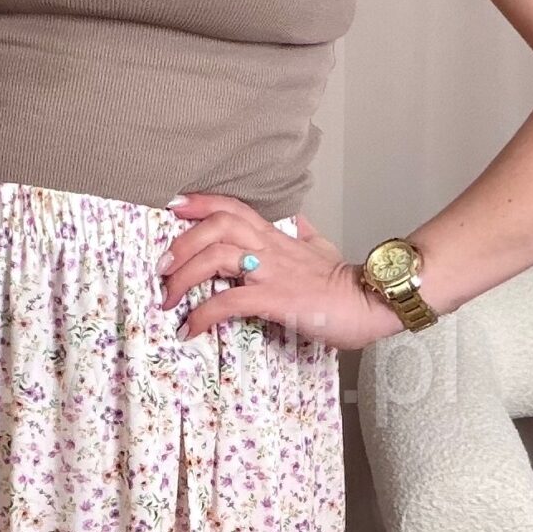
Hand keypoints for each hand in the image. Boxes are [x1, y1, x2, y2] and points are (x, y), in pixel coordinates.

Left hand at [161, 193, 405, 351]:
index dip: (200, 202)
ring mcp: (271, 272)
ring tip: (168, 299)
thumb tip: (298, 221)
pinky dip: (203, 315)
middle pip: (217, 225)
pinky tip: (190, 329)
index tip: (173, 206)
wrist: (371, 302)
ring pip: (217, 257)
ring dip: (184, 276)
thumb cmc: (346, 284)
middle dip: (182, 242)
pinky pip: (229, 301)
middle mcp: (269, 248)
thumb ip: (305, 234)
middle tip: (161, 266)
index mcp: (276, 236)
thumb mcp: (323, 250)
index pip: (232, 207)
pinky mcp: (275, 299)